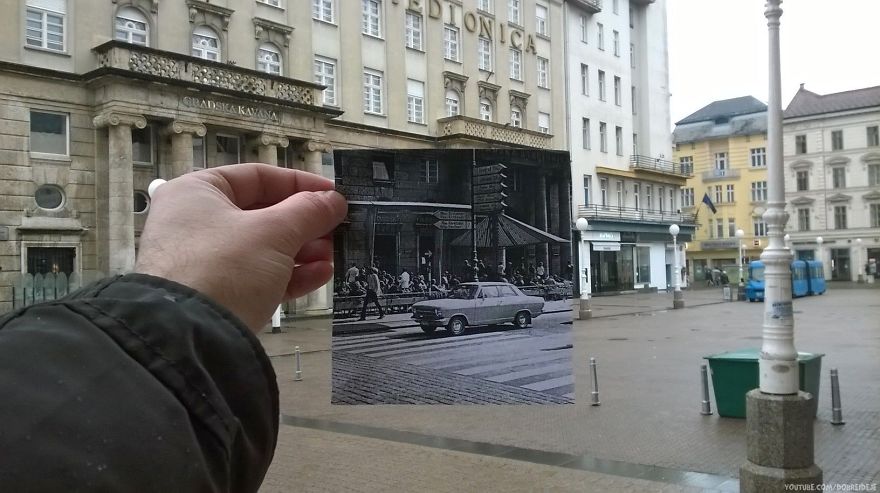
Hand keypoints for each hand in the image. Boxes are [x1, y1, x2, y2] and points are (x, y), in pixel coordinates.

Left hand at [135, 164, 346, 332]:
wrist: (189, 338)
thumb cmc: (225, 267)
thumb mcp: (274, 232)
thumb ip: (309, 212)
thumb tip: (335, 201)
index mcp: (198, 193)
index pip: (257, 177)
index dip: (300, 184)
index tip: (333, 195)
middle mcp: (196, 223)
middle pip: (263, 214)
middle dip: (305, 223)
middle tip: (337, 229)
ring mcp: (205, 261)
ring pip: (264, 248)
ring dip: (303, 250)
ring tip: (332, 255)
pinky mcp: (217, 294)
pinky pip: (258, 276)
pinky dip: (289, 274)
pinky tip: (320, 275)